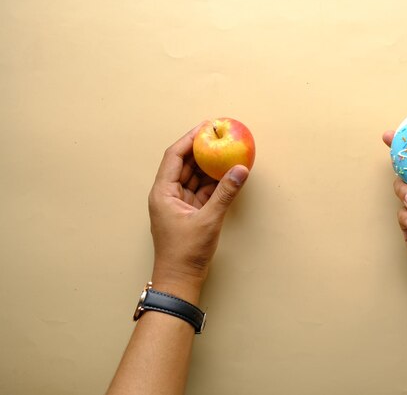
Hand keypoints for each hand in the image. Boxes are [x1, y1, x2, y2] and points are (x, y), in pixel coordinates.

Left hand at [148, 123, 248, 298]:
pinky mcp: (189, 213)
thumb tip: (241, 170)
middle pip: (184, 164)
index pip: (174, 156)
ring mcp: (178, 204)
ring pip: (194, 178)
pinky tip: (227, 175)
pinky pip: (201, 191)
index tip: (205, 127)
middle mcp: (168, 195)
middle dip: (201, 150)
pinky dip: (213, 183)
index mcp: (163, 192)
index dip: (189, 139)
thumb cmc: (186, 252)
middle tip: (219, 136)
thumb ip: (225, 192)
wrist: (180, 280)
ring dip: (209, 167)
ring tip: (226, 152)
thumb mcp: (209, 219)